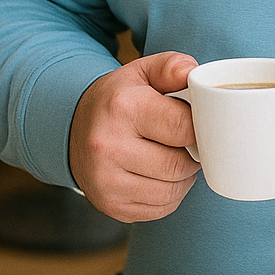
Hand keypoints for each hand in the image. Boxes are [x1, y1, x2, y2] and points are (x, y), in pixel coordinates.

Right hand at [69, 51, 200, 221]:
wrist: (73, 129)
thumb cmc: (118, 99)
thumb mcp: (141, 72)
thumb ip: (171, 66)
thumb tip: (193, 72)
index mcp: (122, 108)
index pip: (183, 128)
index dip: (200, 128)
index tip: (198, 124)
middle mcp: (108, 147)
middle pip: (179, 165)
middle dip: (192, 155)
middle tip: (187, 143)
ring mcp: (106, 181)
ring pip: (172, 191)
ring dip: (183, 178)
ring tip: (173, 158)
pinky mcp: (110, 205)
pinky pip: (160, 209)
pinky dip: (169, 195)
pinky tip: (159, 176)